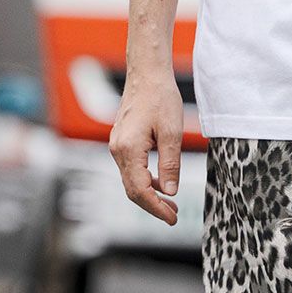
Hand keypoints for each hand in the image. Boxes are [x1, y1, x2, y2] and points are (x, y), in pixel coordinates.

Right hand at [109, 70, 184, 224]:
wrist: (146, 74)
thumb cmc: (161, 98)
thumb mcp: (172, 132)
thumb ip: (170, 164)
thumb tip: (170, 191)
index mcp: (129, 149)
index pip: (140, 190)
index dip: (156, 208)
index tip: (173, 218)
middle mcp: (117, 150)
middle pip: (132, 190)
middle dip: (153, 206)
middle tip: (174, 215)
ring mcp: (117, 146)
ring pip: (130, 180)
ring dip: (149, 194)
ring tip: (171, 204)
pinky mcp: (121, 142)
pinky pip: (130, 168)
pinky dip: (145, 180)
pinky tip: (161, 183)